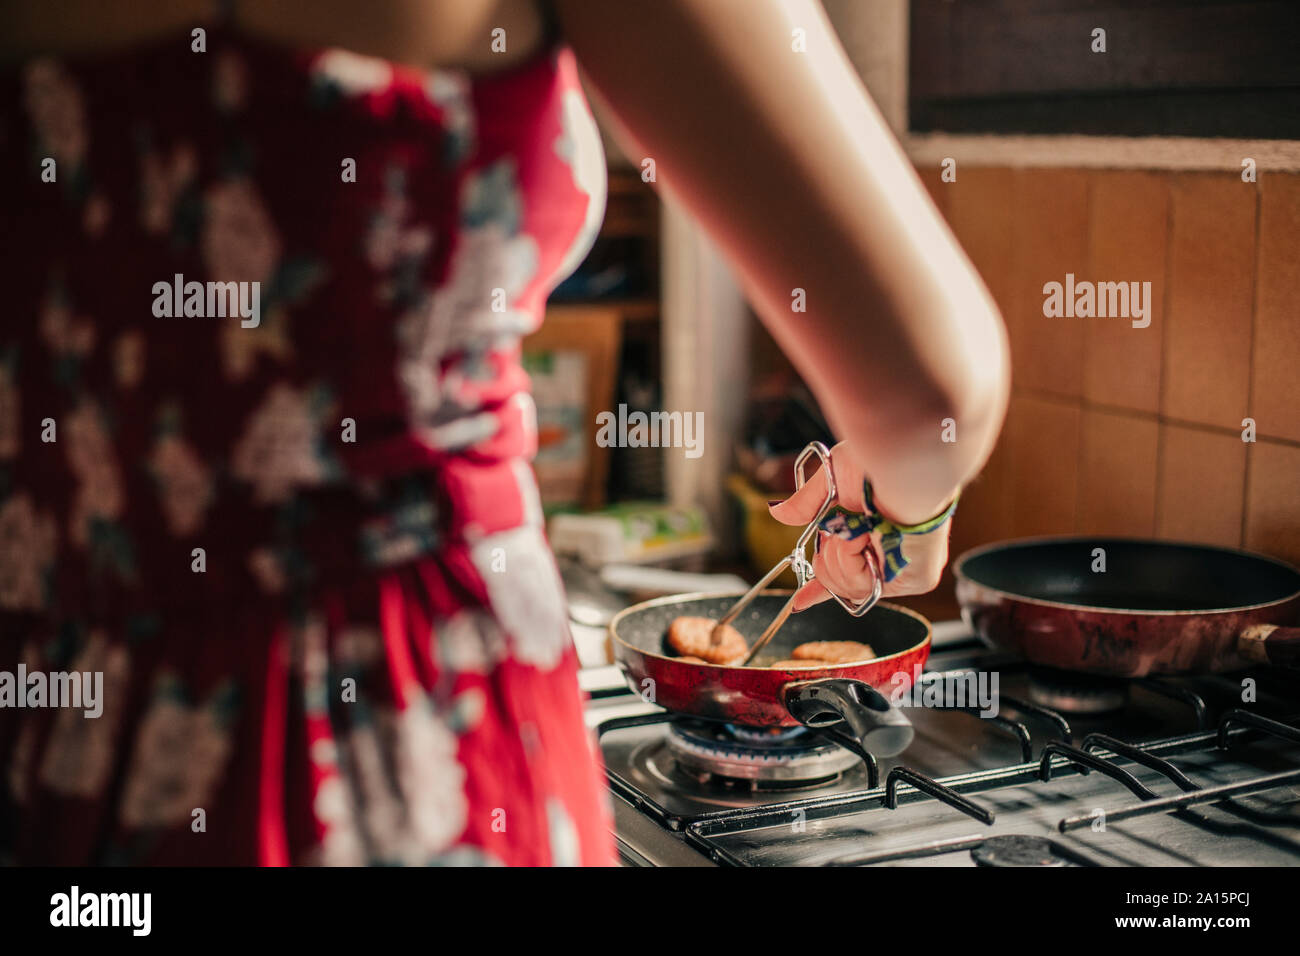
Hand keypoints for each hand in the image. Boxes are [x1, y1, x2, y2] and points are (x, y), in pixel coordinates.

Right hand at [767, 441, 951, 610]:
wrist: (899, 468)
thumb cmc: (874, 465)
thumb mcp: (831, 481)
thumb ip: (807, 503)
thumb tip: (777, 512)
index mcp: (879, 535)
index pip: (849, 572)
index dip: (821, 588)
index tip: (799, 601)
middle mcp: (894, 556)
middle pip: (840, 583)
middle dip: (827, 557)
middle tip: (837, 531)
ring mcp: (907, 570)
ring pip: (848, 587)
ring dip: (839, 553)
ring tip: (856, 526)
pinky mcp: (918, 579)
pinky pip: (862, 585)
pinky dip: (850, 557)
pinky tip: (863, 535)